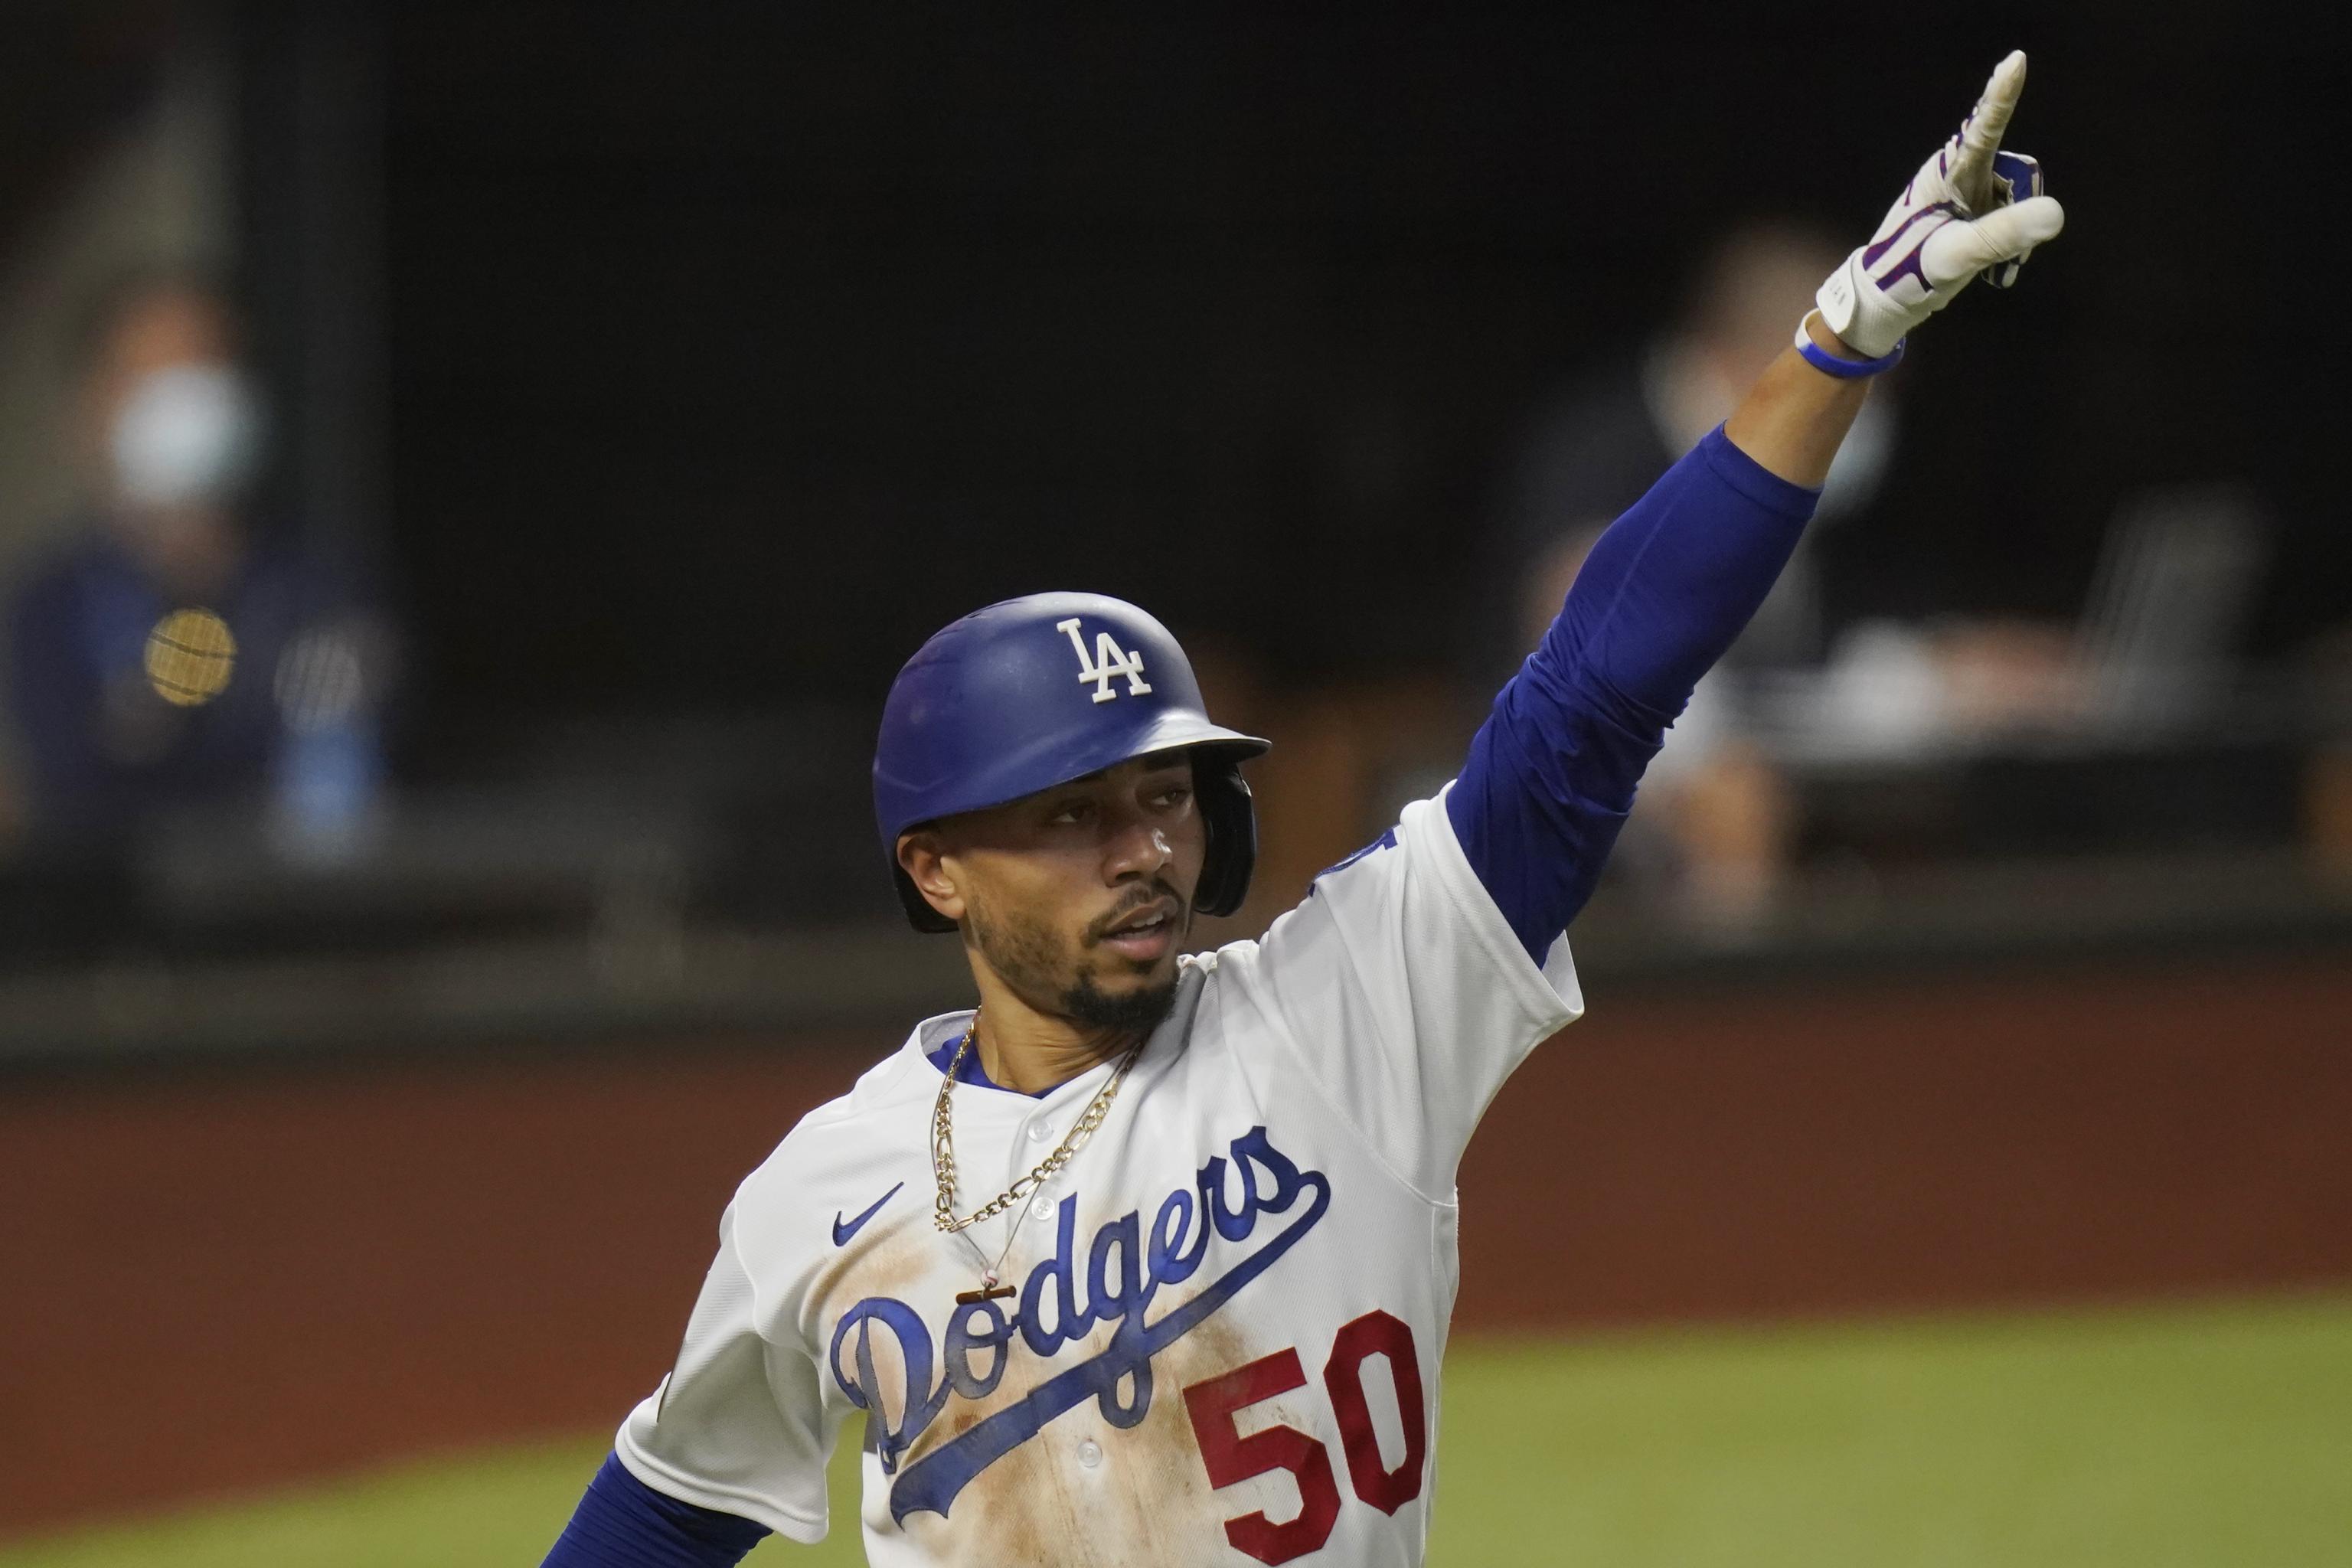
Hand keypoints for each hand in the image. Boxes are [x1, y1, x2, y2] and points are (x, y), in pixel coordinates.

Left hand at [1815, 50, 2066, 357]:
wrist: (1887, 299)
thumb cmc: (1908, 274)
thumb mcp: (1957, 256)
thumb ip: (2003, 234)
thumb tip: (2054, 213)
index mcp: (1946, 174)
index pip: (1982, 128)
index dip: (2002, 94)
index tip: (2016, 60)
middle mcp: (1958, 172)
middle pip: (2018, 172)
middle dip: (2020, 207)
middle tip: (1996, 249)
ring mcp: (1967, 190)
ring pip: (2019, 195)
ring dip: (2015, 228)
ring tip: (1986, 259)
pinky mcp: (1973, 207)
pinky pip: (2012, 213)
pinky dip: (2010, 237)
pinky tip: (1991, 261)